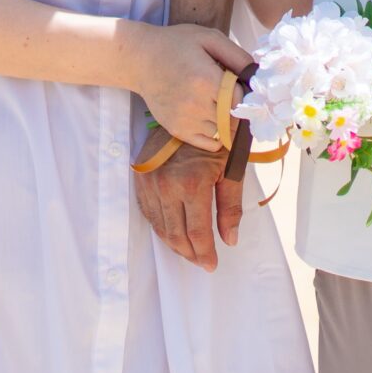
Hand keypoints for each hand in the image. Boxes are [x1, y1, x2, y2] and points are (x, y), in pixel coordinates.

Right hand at [126, 24, 251, 152]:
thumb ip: (237, 55)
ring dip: (227, 121)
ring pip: (224, 132)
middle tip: (232, 95)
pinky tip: (211, 117)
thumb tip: (257, 74)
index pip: (241, 100)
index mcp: (206, 80)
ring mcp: (186, 121)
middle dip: (239, 108)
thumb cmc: (177, 45)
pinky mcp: (178, 131)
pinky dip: (217, 135)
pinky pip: (211, 143)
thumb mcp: (209, 38)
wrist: (141, 59)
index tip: (240, 84)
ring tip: (216, 102)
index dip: (245, 93)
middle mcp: (197, 104)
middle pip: (235, 119)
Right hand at [136, 144, 241, 271]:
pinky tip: (173, 232)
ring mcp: (150, 183)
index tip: (212, 264)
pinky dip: (161, 228)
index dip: (205, 253)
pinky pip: (149, 213)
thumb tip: (230, 240)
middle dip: (190, 254)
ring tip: (190, 251)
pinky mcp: (140, 178)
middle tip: (202, 261)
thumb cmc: (217, 138)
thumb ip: (230, 208)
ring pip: (160, 228)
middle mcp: (166, 186)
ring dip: (175, 244)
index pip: (197, 233)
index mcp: (192, 185)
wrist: (190, 108)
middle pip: (176, 235)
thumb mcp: (231, 170)